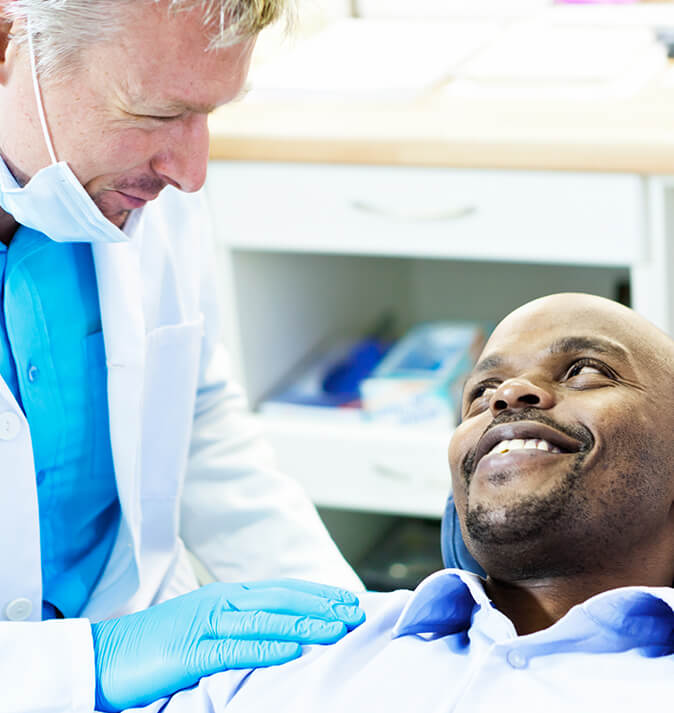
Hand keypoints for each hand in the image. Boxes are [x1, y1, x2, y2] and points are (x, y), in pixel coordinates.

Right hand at [91, 579, 364, 710]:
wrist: (107, 654)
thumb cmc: (158, 644)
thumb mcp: (205, 626)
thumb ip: (239, 624)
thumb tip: (277, 632)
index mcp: (225, 594)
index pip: (282, 589)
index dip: (317, 593)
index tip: (346, 600)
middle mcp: (221, 601)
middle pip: (281, 599)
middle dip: (322, 605)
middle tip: (355, 612)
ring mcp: (207, 623)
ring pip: (267, 620)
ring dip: (306, 624)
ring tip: (337, 629)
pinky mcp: (192, 650)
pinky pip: (237, 649)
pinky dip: (268, 649)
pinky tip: (294, 651)